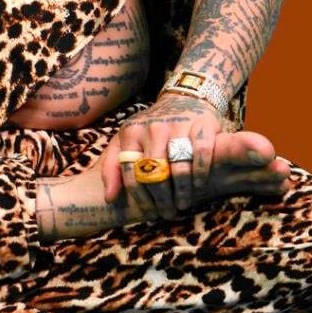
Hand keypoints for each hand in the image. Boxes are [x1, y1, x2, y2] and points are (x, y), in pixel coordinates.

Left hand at [98, 92, 221, 219]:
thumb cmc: (150, 128)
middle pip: (155, 174)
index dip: (141, 198)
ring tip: (182, 204)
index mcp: (131, 133)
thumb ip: (112, 167)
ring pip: (178, 167)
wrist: (182, 98)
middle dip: (161, 199)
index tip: (150, 214)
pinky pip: (202, 153)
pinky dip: (200, 172)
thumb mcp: (125, 141)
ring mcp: (178, 125)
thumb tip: (109, 199)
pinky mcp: (202, 124)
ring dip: (181, 191)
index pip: (132, 173)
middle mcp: (153, 128)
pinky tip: (199, 184)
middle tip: (168, 213)